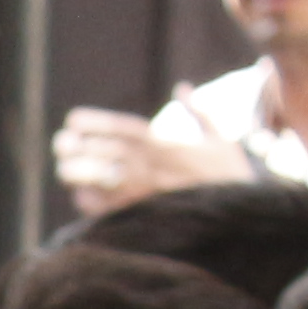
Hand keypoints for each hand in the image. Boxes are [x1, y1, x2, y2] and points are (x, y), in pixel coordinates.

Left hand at [49, 105, 246, 212]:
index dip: (98, 123)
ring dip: (82, 174)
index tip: (73, 119)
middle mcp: (158, 170)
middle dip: (82, 148)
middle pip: (111, 154)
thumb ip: (200, 115)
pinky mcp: (150, 220)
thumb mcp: (223, 141)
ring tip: (63, 168)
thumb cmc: (234, 179)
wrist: (247, 221)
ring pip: (108, 182)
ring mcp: (151, 196)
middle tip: (60, 143)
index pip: (127, 129)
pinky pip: (114, 211)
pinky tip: (80, 196)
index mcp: (171, 148)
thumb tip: (182, 87)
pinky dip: (95, 203)